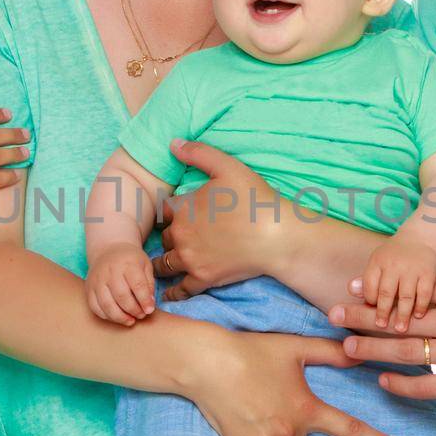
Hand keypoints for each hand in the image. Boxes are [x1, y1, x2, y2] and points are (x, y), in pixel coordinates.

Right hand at [87, 243, 156, 324]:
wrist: (109, 249)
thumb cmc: (131, 260)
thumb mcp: (145, 266)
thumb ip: (149, 285)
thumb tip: (149, 306)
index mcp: (127, 263)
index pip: (137, 285)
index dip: (144, 300)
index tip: (150, 310)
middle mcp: (110, 271)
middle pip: (121, 296)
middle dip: (133, 310)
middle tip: (141, 315)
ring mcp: (97, 280)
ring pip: (106, 304)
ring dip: (120, 317)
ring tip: (130, 320)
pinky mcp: (89, 288)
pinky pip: (95, 307)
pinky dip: (107, 316)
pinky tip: (117, 317)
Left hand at [154, 140, 282, 300]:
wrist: (276, 236)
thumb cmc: (254, 200)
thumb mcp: (228, 166)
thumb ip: (198, 153)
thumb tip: (172, 143)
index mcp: (183, 208)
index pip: (164, 210)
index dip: (169, 211)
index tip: (171, 214)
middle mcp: (181, 235)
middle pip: (164, 237)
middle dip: (168, 237)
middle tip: (170, 239)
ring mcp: (191, 259)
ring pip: (164, 263)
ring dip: (162, 263)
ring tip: (160, 265)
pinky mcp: (203, 278)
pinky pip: (180, 289)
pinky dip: (172, 291)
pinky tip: (169, 292)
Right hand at [185, 328, 406, 435]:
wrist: (206, 362)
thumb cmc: (251, 351)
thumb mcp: (293, 347)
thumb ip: (328, 352)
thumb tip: (357, 350)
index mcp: (306, 408)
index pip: (350, 429)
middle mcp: (288, 431)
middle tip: (279, 425)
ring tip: (257, 418)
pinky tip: (241, 421)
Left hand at [331, 235, 435, 398]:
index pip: (415, 289)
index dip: (382, 289)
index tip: (354, 288)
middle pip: (400, 317)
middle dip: (363, 316)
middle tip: (332, 316)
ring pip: (406, 350)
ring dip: (372, 349)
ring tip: (345, 347)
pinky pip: (428, 384)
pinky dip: (403, 384)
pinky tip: (383, 381)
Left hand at [360, 238, 435, 331]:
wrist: (420, 239)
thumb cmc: (394, 257)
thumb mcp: (378, 263)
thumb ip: (367, 279)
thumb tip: (350, 291)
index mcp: (378, 261)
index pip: (370, 284)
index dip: (369, 300)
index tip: (370, 312)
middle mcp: (394, 264)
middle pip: (386, 292)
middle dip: (383, 311)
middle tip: (381, 326)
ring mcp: (412, 268)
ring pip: (406, 295)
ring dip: (402, 314)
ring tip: (400, 329)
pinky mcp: (429, 272)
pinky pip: (424, 293)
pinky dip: (421, 306)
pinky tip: (418, 316)